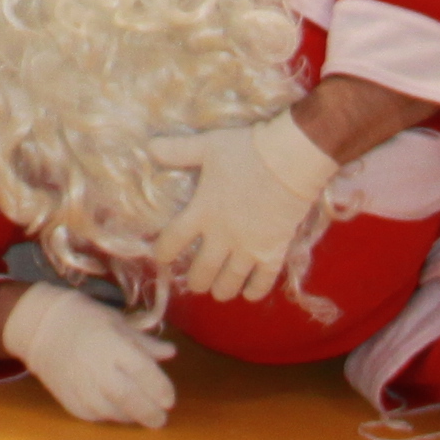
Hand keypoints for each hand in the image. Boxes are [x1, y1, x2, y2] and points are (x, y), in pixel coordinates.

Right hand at [0, 280, 178, 426]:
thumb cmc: (83, 318)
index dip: (160, 388)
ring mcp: (80, 386)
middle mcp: (97, 368)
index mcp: (112, 344)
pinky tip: (117, 412)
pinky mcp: (68, 399)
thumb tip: (171, 353)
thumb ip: (144, 343)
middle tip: (160, 419)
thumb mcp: (116, 322)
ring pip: (112, 412)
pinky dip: (110, 417)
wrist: (38, 326)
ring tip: (141, 414)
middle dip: (149, 413)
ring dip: (131, 417)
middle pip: (129, 398)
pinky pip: (94, 416)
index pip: (143, 372)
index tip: (169, 399)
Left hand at [146, 112, 341, 302]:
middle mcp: (222, 236)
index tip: (161, 258)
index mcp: (202, 212)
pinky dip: (254, 291)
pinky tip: (250, 293)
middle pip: (202, 270)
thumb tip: (149, 147)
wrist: (289, 160)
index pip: (173, 240)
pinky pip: (263, 281)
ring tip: (218, 291)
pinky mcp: (274, 251)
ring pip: (229, 281)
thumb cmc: (246, 151)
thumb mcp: (207, 146)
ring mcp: (248, 247)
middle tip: (195, 282)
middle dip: (195, 281)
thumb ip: (177, 150)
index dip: (163, 252)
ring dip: (221, 290)